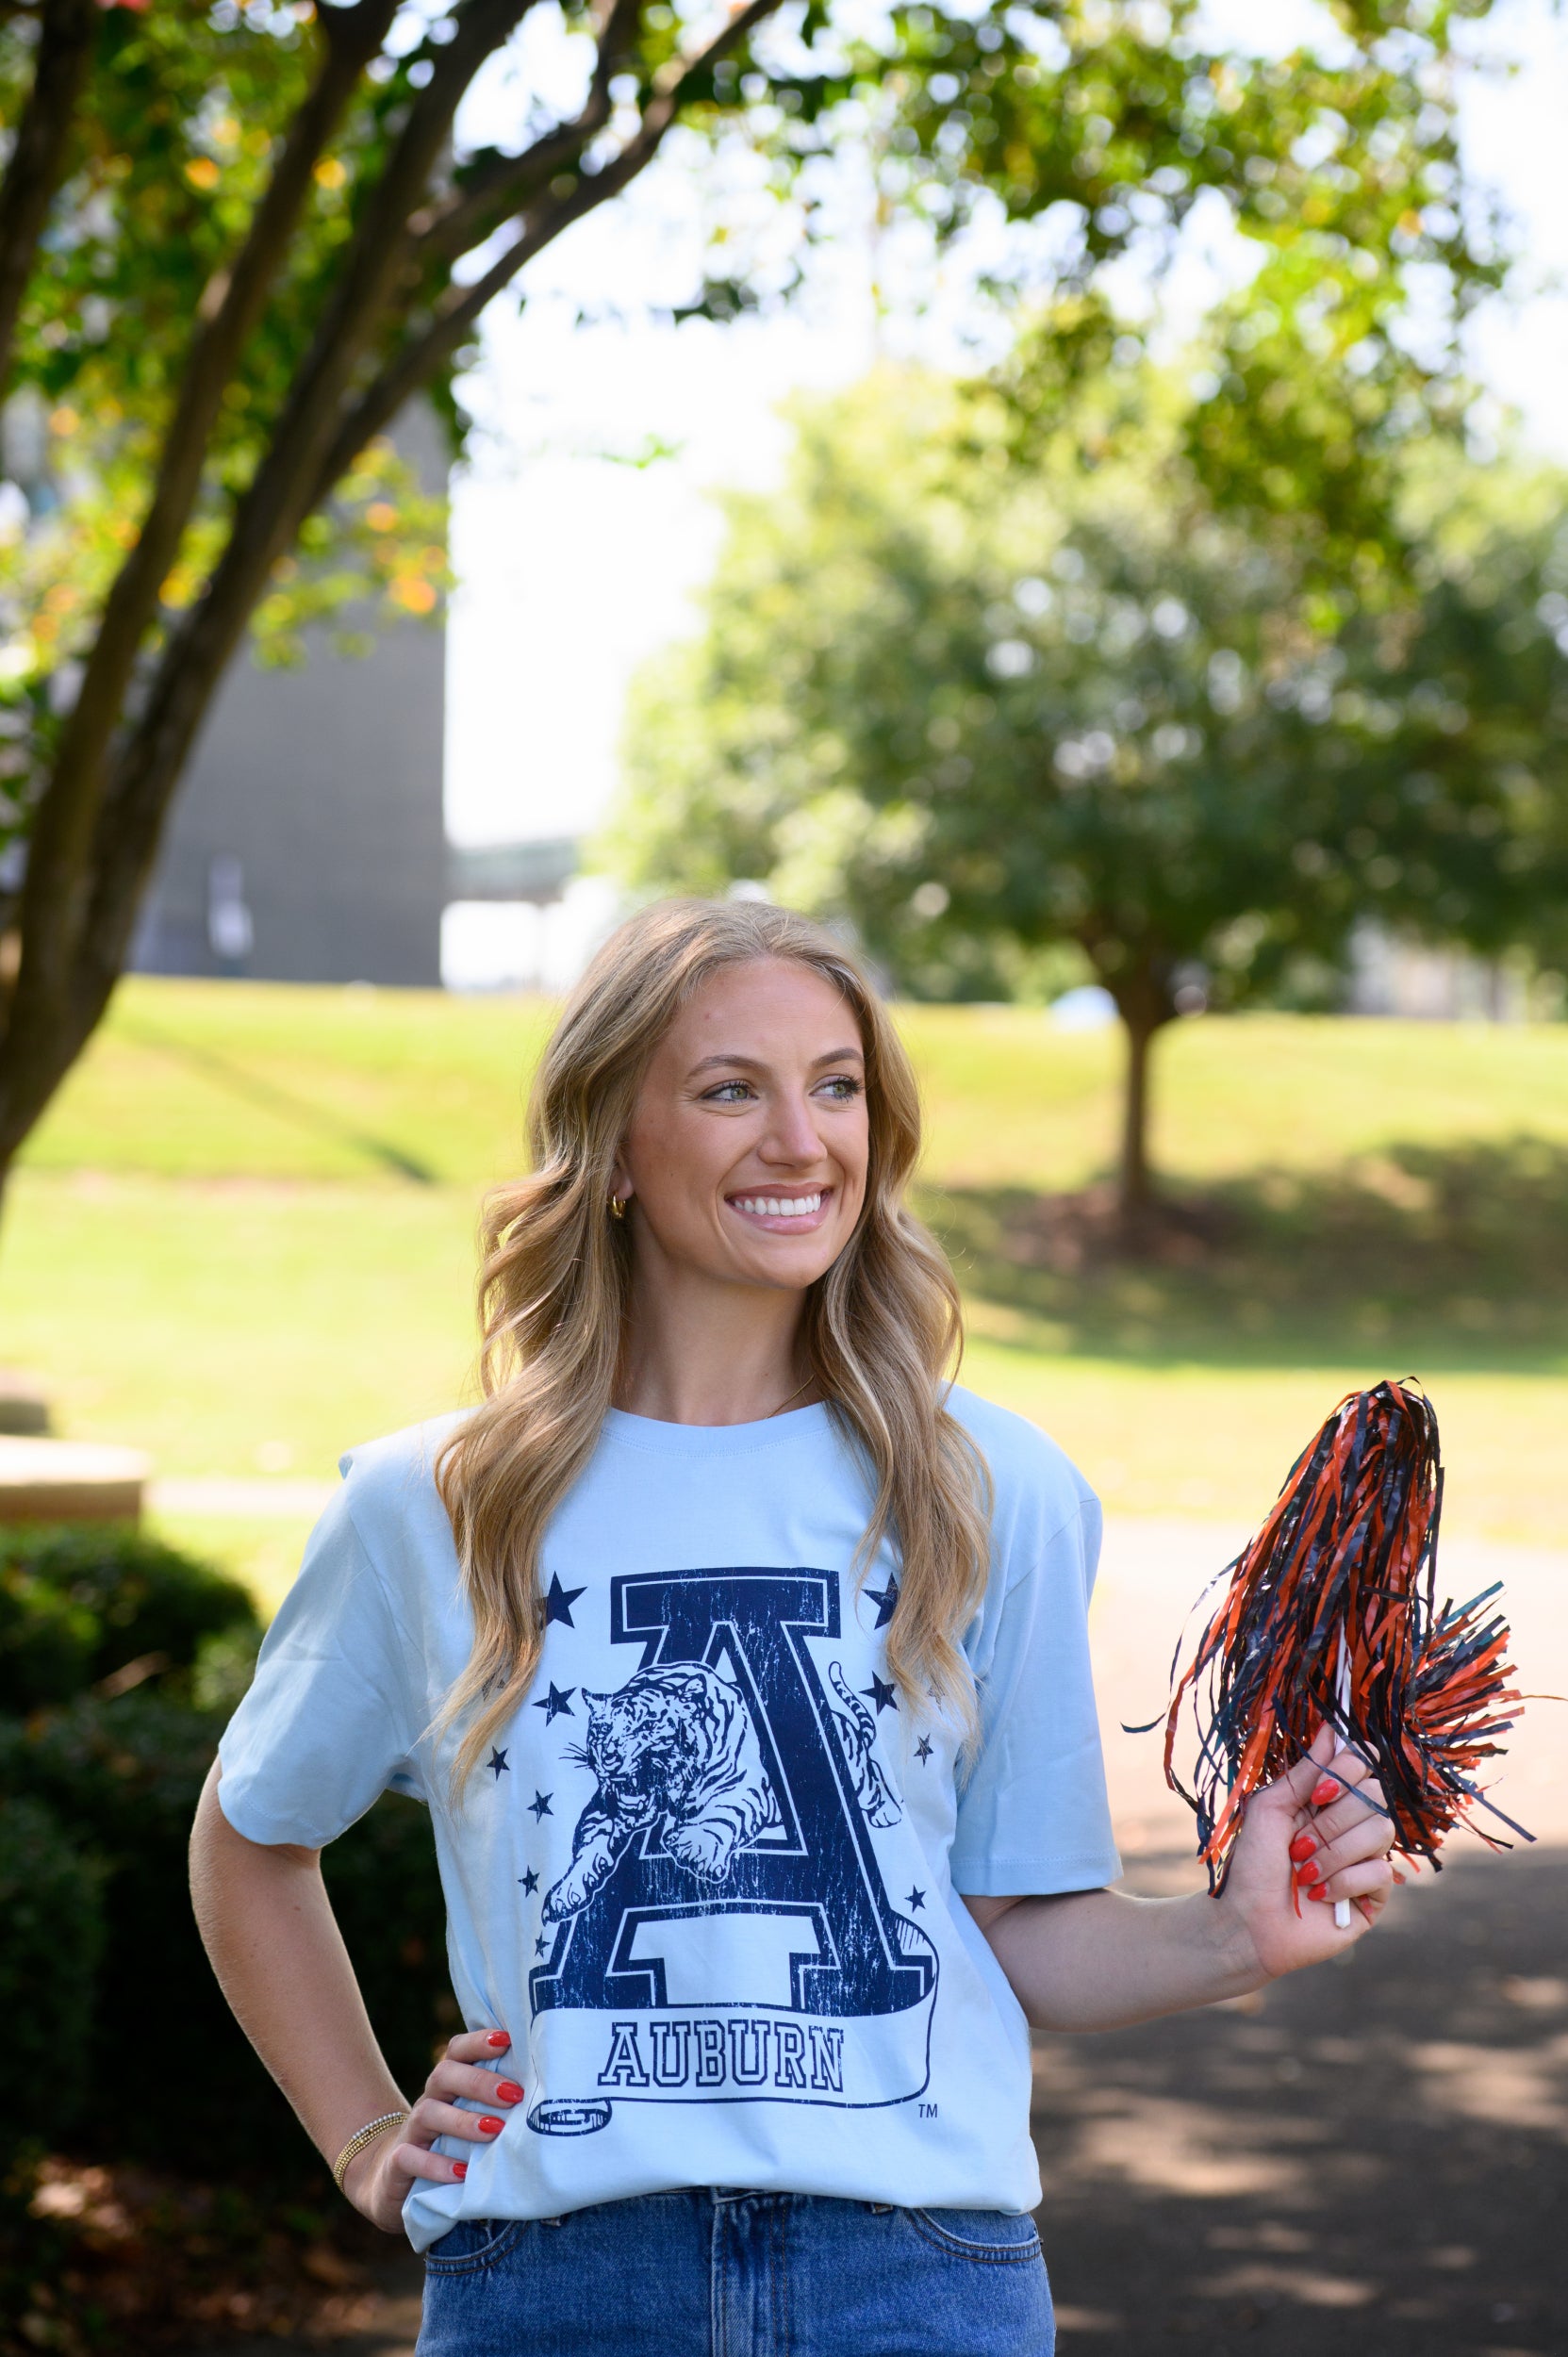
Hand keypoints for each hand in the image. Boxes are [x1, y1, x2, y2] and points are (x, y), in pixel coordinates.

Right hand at [342, 2029, 522, 2232]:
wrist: (394, 2178)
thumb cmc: (450, 2142)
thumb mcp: (473, 2118)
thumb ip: (499, 2101)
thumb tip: (551, 2088)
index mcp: (448, 2084)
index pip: (457, 2050)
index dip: (479, 2041)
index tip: (507, 2039)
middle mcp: (429, 2100)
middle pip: (445, 2075)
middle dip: (480, 2081)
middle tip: (514, 2094)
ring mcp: (411, 2131)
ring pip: (428, 2114)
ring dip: (463, 2121)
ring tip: (493, 2131)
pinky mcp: (398, 2164)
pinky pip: (410, 2158)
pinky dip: (436, 2164)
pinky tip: (462, 2173)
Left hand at [1216, 1723, 1399, 1985]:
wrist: (1248, 1923)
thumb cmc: (1252, 1865)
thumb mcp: (1271, 1809)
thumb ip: (1305, 1772)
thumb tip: (1331, 1730)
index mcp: (1328, 1800)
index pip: (1363, 1766)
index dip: (1347, 1773)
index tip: (1318, 1794)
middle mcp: (1352, 1825)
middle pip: (1376, 1796)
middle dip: (1333, 1822)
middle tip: (1298, 1845)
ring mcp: (1366, 1860)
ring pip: (1381, 1832)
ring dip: (1335, 1853)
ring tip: (1304, 1872)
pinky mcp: (1374, 1896)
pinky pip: (1380, 1873)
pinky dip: (1344, 1882)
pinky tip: (1320, 1896)